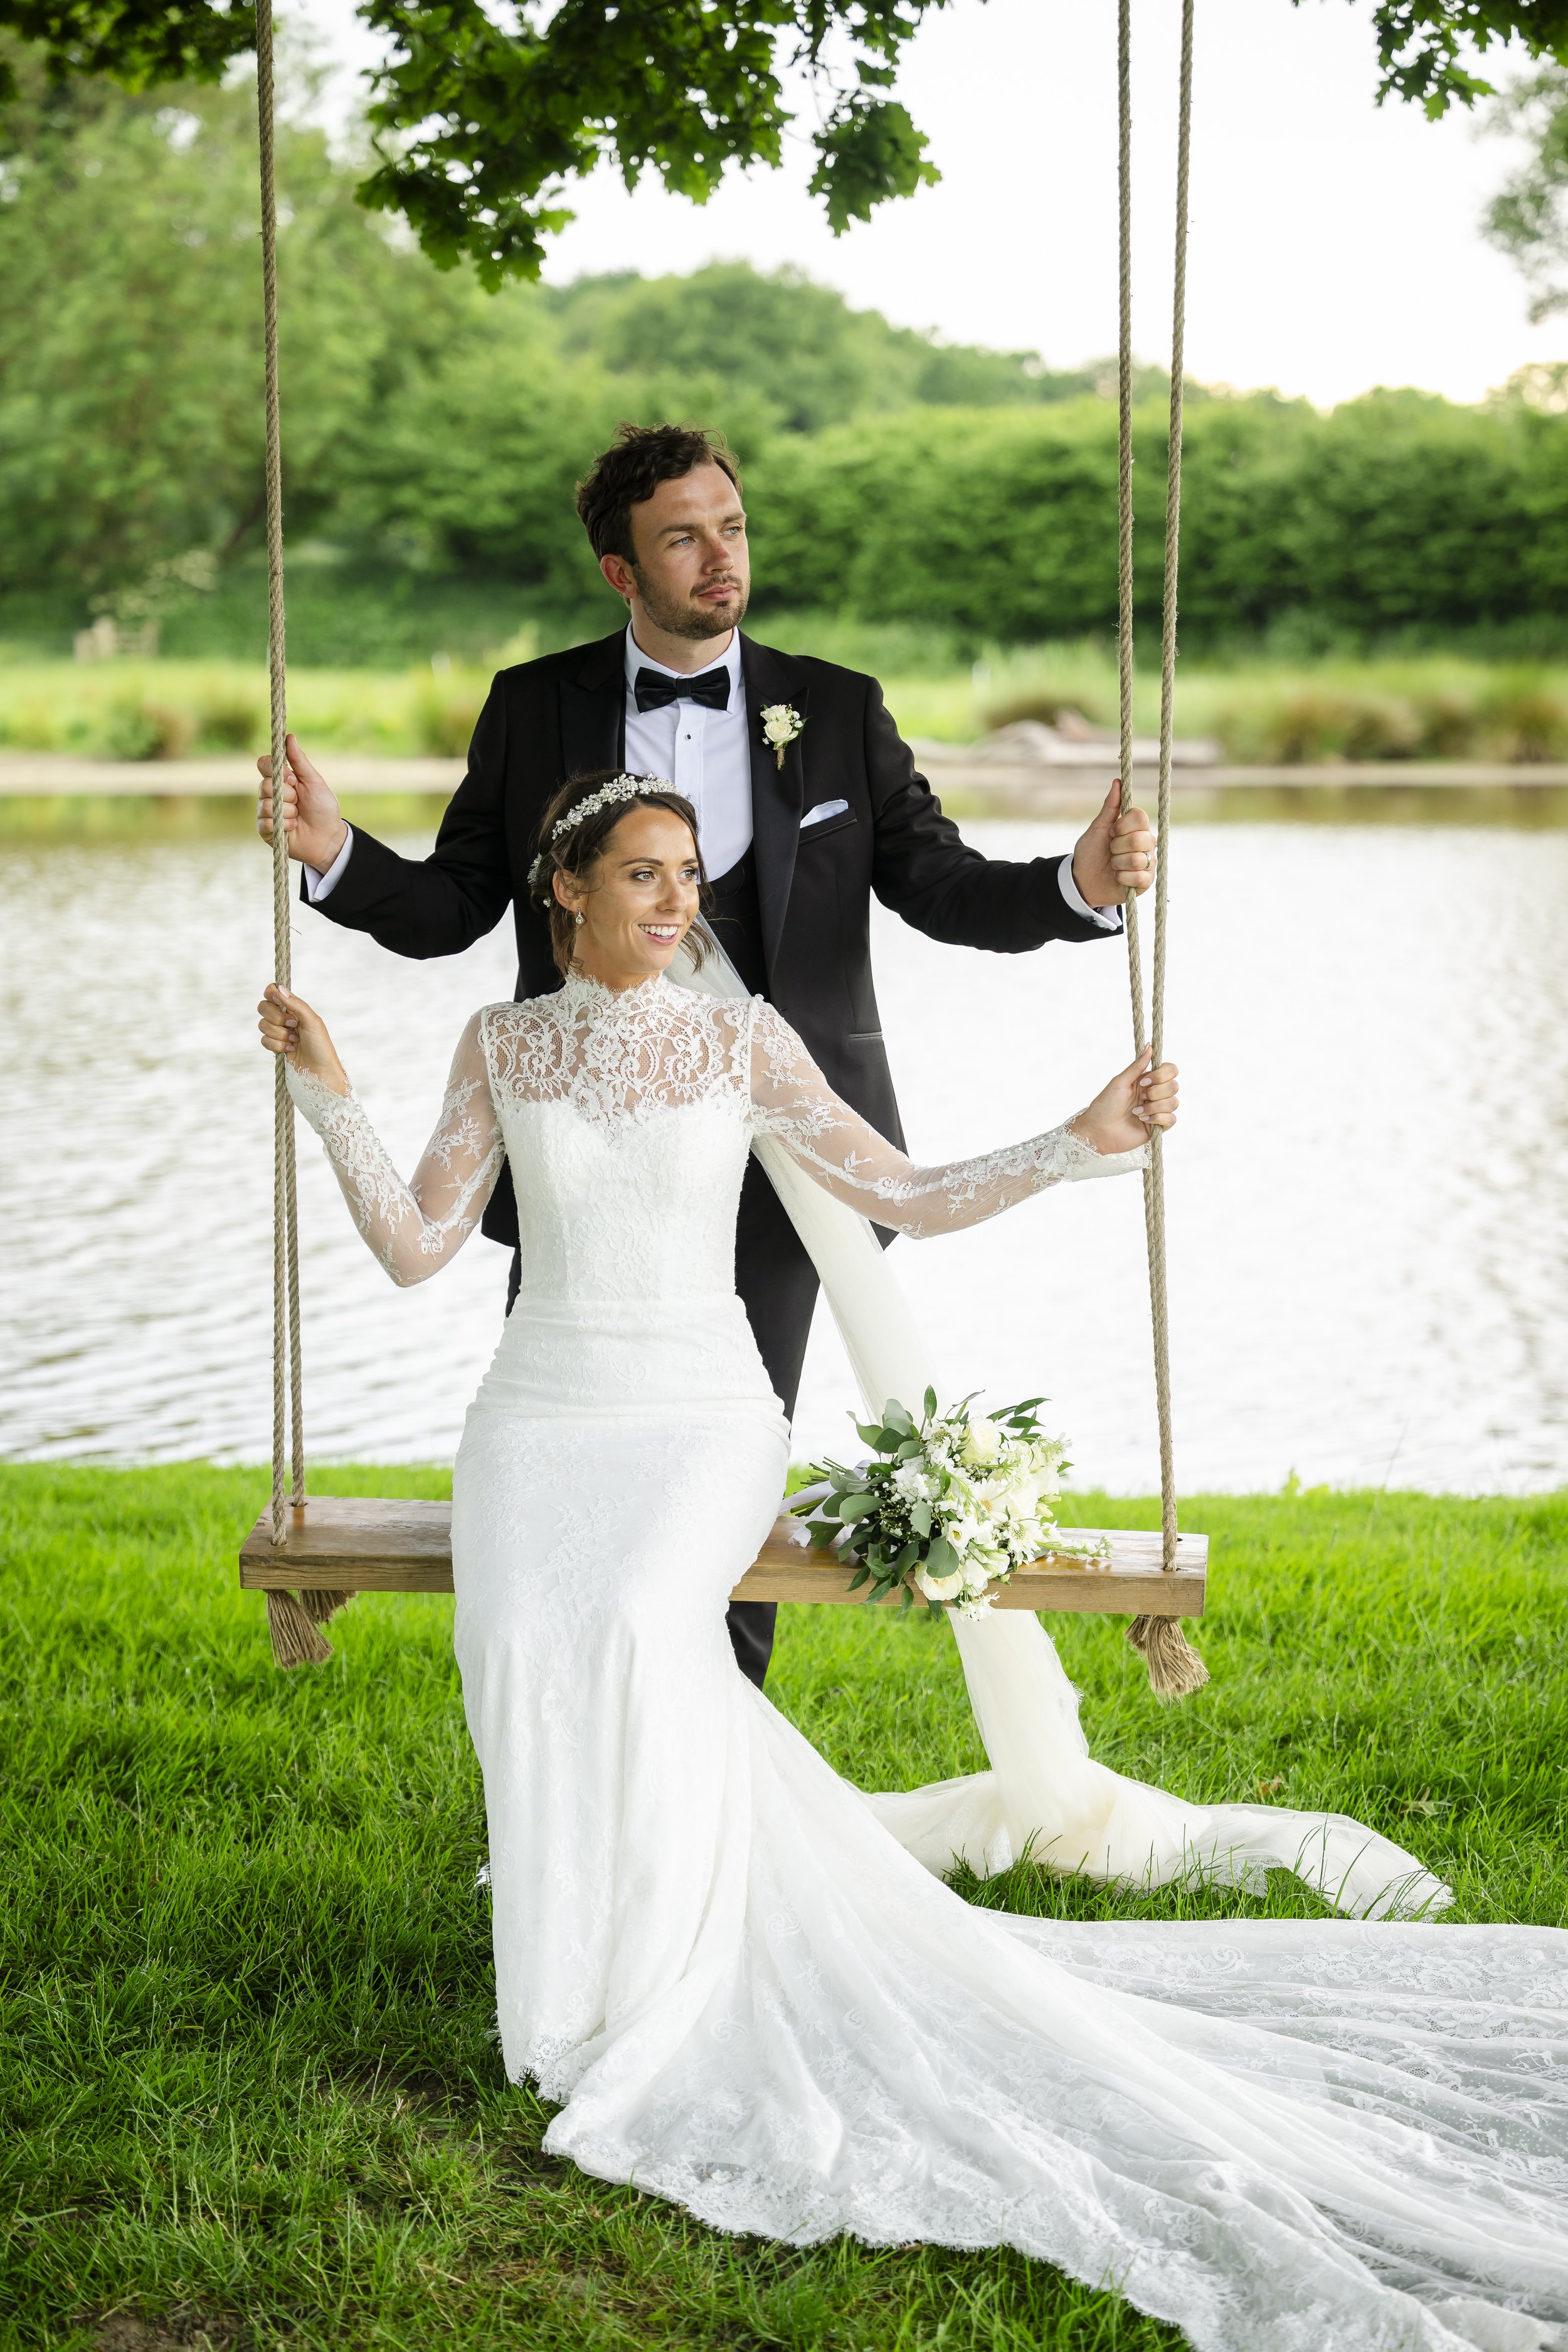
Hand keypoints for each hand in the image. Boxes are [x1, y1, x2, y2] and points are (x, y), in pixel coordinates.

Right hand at [256, 734, 348, 871]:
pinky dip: (284, 825)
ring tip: (298, 817)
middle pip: (264, 785)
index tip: (293, 779)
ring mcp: (265, 811)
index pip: (263, 764)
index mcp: (280, 779)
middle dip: (287, 795)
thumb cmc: (322, 808)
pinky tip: (293, 827)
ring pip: (266, 805)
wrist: (328, 837)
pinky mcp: (264, 829)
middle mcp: (269, 793)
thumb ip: (299, 761)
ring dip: (288, 812)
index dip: (277, 771)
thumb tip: (289, 737)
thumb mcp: (314, 781)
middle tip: (299, 802)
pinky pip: (265, 822)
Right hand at [257, 984, 349, 1094]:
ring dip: (279, 1035)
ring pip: (262, 1025)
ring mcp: (278, 1031)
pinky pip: (264, 1040)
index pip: (273, 991)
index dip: (271, 994)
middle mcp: (284, 1017)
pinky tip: (290, 1050)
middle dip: (276, 1018)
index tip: (277, 1000)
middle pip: (263, 1007)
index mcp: (294, 1007)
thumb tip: (278, 988)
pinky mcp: (275, 1045)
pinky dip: (277, 1046)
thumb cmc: (321, 1046)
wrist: (319, 1072)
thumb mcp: (312, 1021)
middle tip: (293, 1025)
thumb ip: (296, 1004)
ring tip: (295, 1041)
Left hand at [1070, 1047, 1177, 1156]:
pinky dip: (1157, 1118)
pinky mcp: (1158, 1126)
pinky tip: (1142, 1120)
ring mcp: (1158, 1110)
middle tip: (1140, 1098)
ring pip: (1174, 1102)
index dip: (1162, 1075)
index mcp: (1147, 1081)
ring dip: (1154, 1107)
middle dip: (1156, 1092)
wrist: (1098, 1131)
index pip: (1170, 1070)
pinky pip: (1171, 1119)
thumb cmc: (1105, 1105)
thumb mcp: (1119, 1082)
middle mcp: (1155, 1094)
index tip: (1143, 1082)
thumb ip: (1137, 1066)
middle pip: (1174, 1086)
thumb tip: (1150, 1045)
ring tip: (1136, 1112)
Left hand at [1071, 782, 1154, 906]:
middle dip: (1117, 847)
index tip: (1111, 832)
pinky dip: (1122, 878)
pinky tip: (1118, 877)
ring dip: (1118, 864)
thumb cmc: (1091, 853)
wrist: (1082, 880)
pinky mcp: (1146, 881)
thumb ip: (1110, 807)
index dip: (1123, 825)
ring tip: (1113, 866)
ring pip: (1138, 859)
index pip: (1141, 817)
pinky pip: (1139, 877)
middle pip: (1140, 839)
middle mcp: (1146, 843)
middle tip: (1110, 851)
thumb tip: (1117, 782)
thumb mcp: (1097, 828)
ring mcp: (1148, 862)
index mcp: (1136, 828)